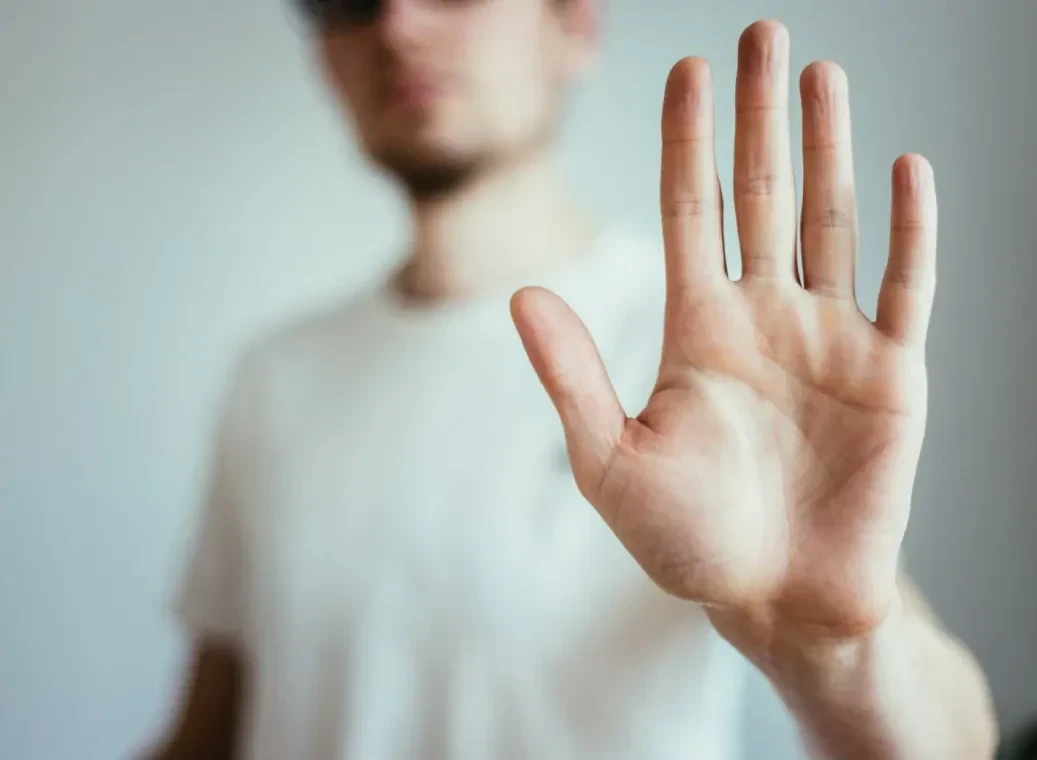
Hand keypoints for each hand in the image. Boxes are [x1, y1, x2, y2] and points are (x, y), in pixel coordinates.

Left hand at [511, 20, 936, 651]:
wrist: (775, 600)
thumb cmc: (688, 540)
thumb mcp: (611, 459)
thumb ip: (572, 375)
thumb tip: (521, 292)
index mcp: (697, 329)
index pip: (692, 211)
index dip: (689, 141)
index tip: (688, 71)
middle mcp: (764, 318)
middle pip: (762, 194)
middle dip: (759, 117)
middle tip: (760, 34)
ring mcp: (831, 340)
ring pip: (831, 221)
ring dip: (828, 147)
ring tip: (821, 75)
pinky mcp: (891, 375)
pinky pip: (906, 287)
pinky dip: (910, 230)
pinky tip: (905, 168)